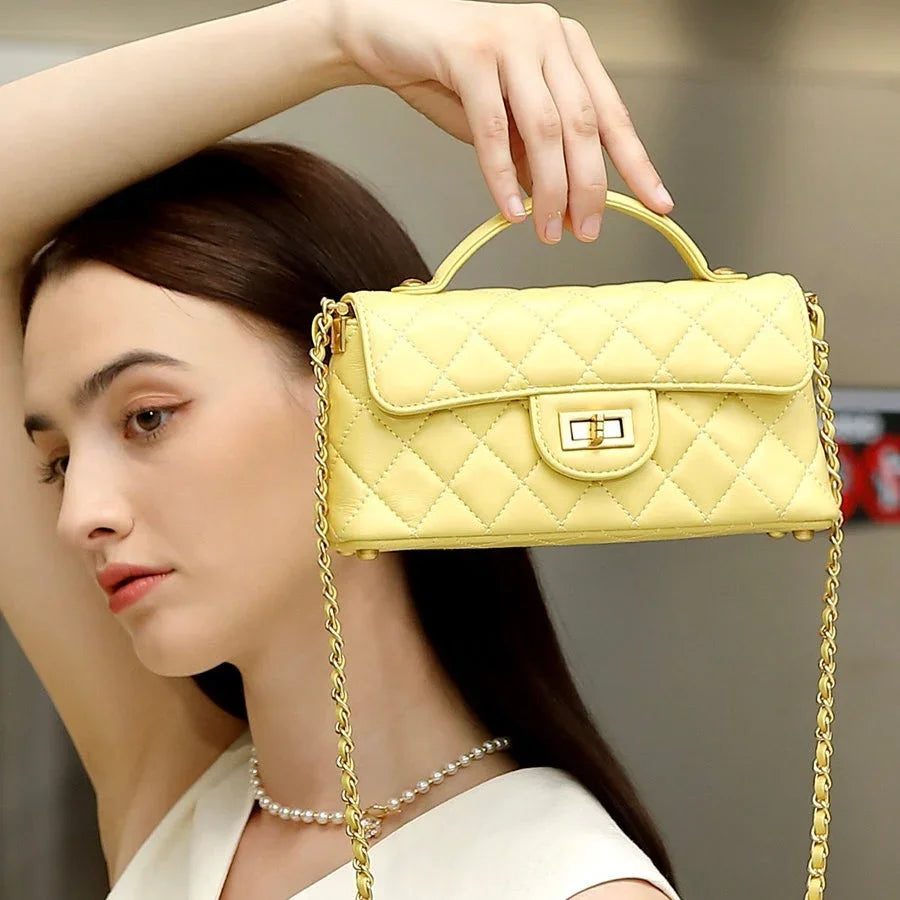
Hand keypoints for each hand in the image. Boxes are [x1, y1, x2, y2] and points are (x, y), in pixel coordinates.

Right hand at [330, 0, 673, 244]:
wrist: (383, 34)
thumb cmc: (445, 76)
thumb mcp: (503, 122)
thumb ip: (533, 154)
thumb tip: (563, 205)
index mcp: (567, 49)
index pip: (612, 114)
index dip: (636, 164)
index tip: (657, 203)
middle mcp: (548, 36)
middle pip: (584, 125)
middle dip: (588, 187)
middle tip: (586, 231)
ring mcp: (512, 39)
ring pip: (545, 128)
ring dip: (550, 189)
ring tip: (547, 231)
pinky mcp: (471, 51)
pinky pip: (494, 128)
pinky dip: (501, 175)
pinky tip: (511, 209)